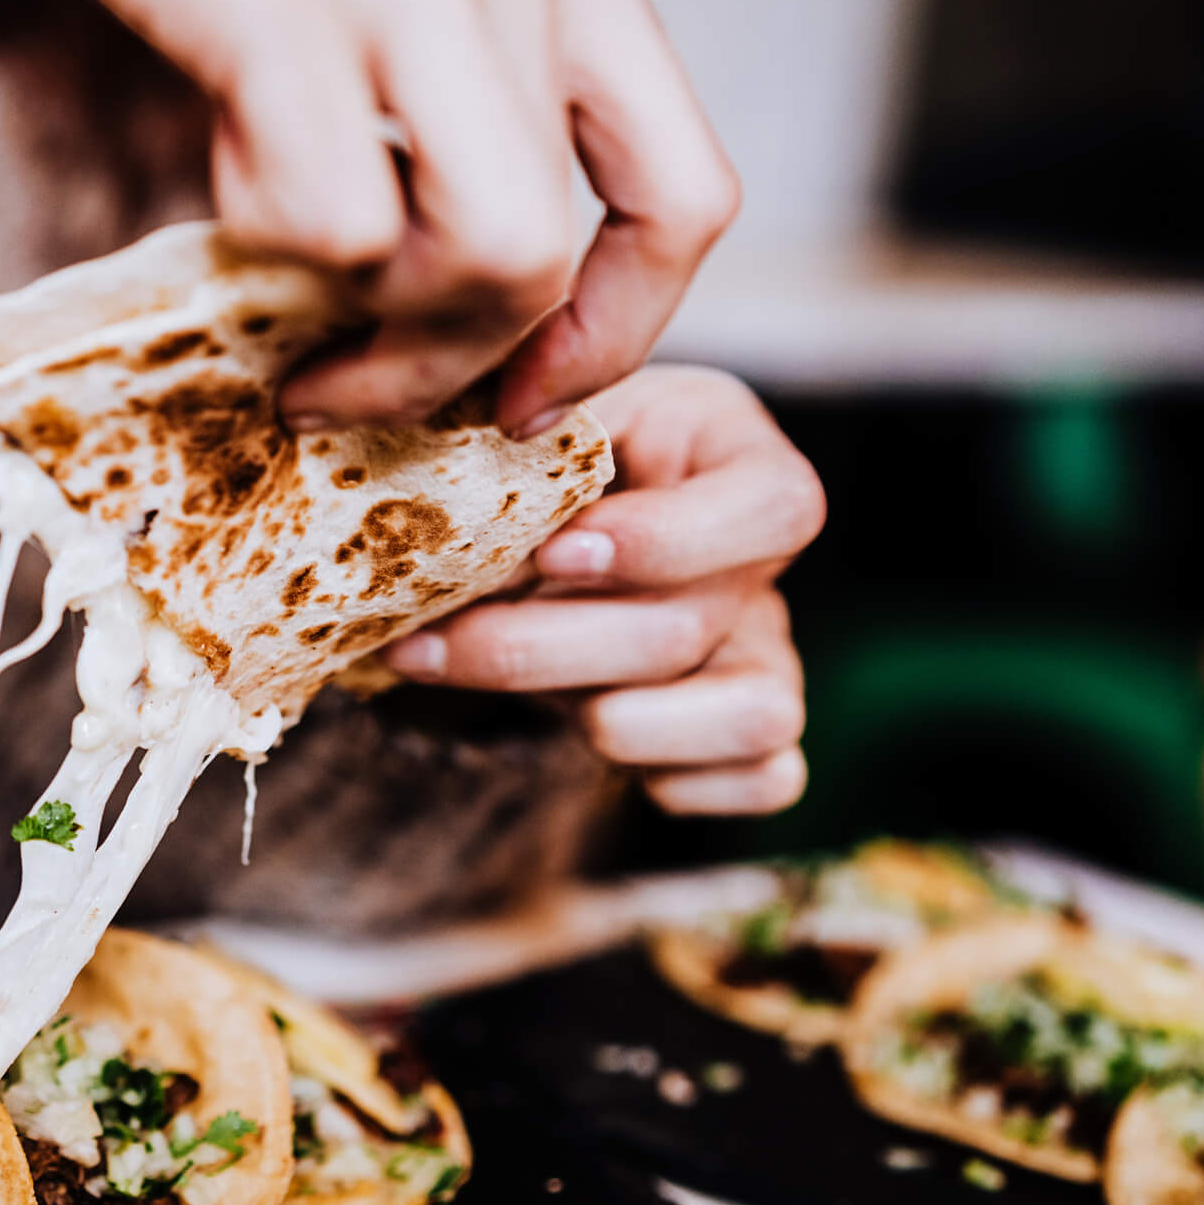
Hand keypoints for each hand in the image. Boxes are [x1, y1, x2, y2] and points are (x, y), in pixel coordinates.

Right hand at [0, 0, 737, 436]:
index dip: (619, 328)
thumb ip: (444, 62)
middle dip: (451, 369)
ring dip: (362, 323)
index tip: (525, 394)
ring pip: (481, 258)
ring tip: (270, 270)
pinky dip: (257, 241)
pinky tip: (211, 156)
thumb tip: (435, 258)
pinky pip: (330, 223)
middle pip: (559, 254)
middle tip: (344, 387)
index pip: (681, 188)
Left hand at [381, 365, 823, 814]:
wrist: (538, 533)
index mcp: (737, 459)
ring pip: (755, 717)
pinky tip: (576, 729)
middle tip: (428, 639)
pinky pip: (765, 781)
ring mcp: (770, 653)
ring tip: (499, 686)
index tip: (551, 553)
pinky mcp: (756, 734)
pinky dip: (673, 778)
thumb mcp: (534, 423)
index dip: (666, 542)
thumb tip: (476, 485)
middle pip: (691, 629)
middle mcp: (765, 564)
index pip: (775, 507)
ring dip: (607, 721)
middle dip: (540, 647)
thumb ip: (526, 437)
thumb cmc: (540, 462)